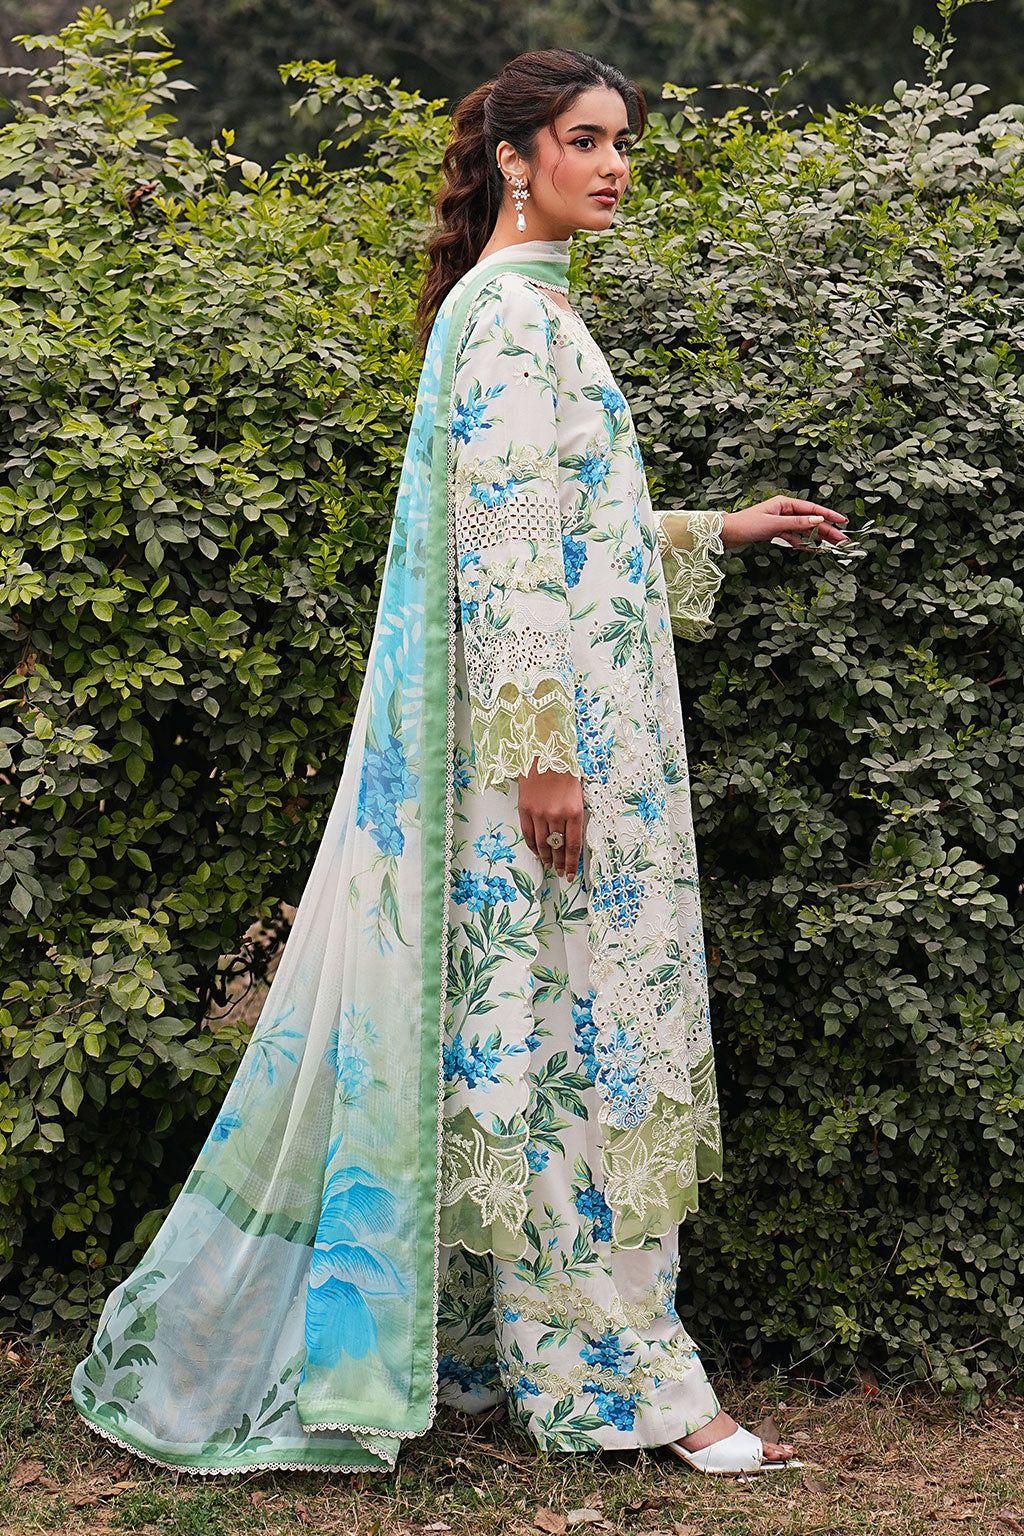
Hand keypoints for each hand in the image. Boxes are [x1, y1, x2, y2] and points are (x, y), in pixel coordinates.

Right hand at [518, 762, 582, 879]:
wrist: (546, 753)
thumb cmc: (565, 771)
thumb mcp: (578, 795)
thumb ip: (575, 817)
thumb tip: (571, 839)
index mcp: (574, 812)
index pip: (572, 846)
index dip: (571, 863)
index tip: (570, 873)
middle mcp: (556, 815)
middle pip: (557, 847)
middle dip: (559, 862)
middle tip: (559, 872)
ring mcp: (539, 813)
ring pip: (541, 843)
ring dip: (545, 856)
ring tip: (548, 864)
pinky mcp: (525, 808)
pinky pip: (528, 833)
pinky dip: (532, 845)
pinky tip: (536, 851)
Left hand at [722, 495, 849, 549]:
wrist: (728, 533)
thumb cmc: (747, 525)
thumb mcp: (774, 524)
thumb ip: (797, 523)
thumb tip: (818, 520)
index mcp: (785, 503)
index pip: (812, 509)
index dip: (829, 515)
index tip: (843, 521)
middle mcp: (785, 510)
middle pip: (811, 520)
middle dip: (827, 530)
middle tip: (842, 540)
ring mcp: (781, 521)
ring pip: (804, 530)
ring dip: (817, 538)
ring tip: (832, 546)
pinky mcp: (776, 531)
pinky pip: (794, 537)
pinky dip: (803, 543)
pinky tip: (814, 549)